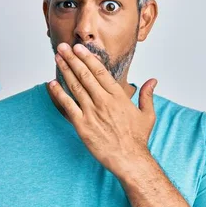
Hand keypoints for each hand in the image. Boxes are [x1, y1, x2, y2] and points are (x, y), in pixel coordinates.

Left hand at [47, 42, 156, 174]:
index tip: (79, 48)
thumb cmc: (137, 139)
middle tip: (63, 47)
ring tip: (57, 58)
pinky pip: (67, 106)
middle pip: (85, 75)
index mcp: (118, 96)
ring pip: (75, 86)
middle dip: (72, 59)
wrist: (129, 160)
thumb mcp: (147, 115)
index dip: (88, 58)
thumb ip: (147, 95)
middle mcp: (103, 101)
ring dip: (65, 70)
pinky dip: (59, 93)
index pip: (100, 72)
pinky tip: (52, 83)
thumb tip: (153, 80)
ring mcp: (92, 113)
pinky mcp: (82, 125)